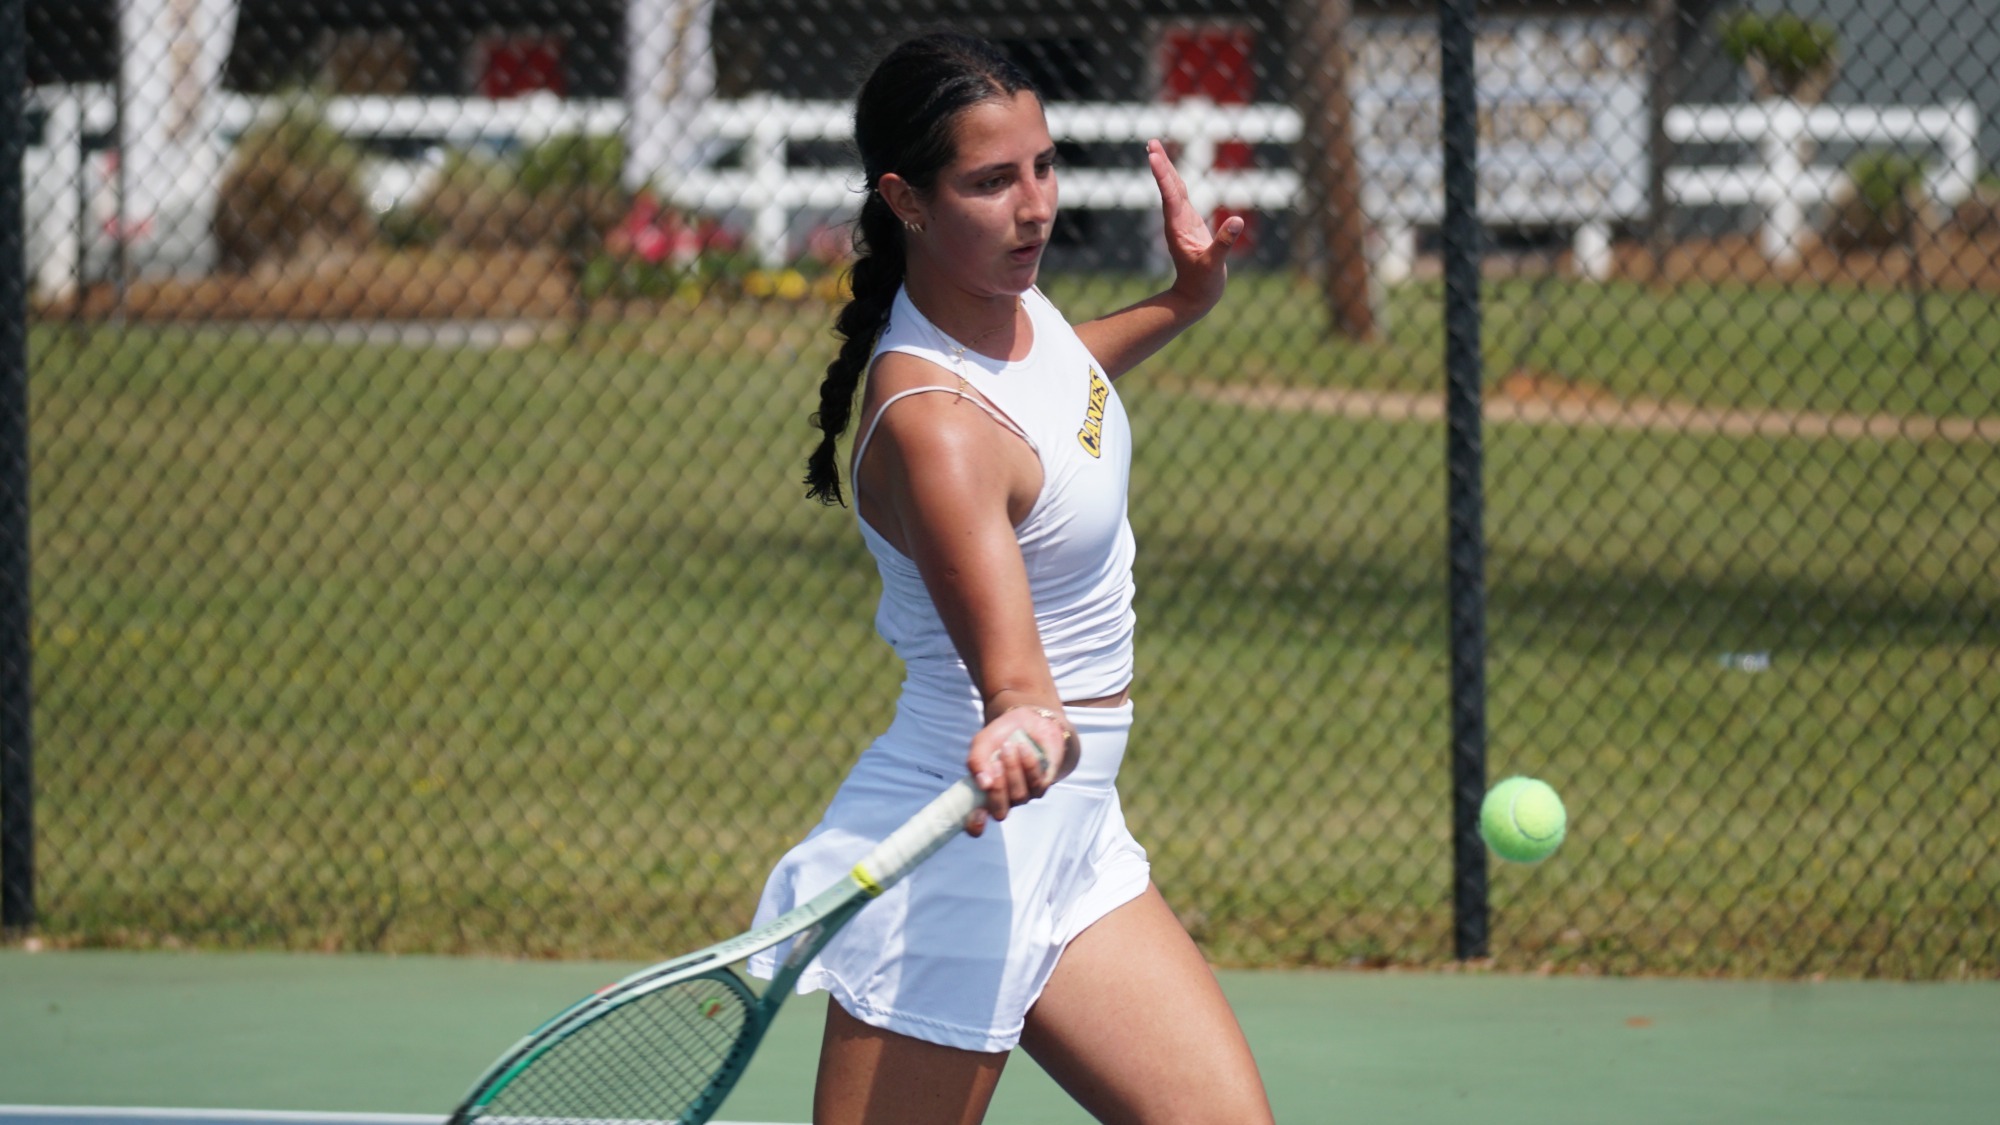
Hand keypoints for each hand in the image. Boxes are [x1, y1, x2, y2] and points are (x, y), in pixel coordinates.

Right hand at [961, 710, 1066, 835]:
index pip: (975, 823)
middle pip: (999, 812)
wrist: (1029, 722)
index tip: (976, 815)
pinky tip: (1024, 748)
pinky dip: (1029, 764)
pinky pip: (1036, 783)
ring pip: (1018, 795)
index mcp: (982, 793)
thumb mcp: (982, 743)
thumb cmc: (1000, 737)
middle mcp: (1002, 799)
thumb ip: (976, 761)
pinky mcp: (1042, 786)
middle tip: (996, 764)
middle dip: (998, 789)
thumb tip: (983, 783)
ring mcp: (1023, 794)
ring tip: (1008, 747)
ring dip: (1013, 770)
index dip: (975, 825)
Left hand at [1147, 138, 1244, 316]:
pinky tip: (1171, 172)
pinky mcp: (1189, 224)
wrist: (1195, 297)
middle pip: (1168, 187)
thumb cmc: (1204, 284)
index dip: (1163, 175)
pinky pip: (1181, 197)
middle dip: (1160, 164)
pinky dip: (1175, 181)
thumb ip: (1224, 244)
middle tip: (1151, 142)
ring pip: (1173, 189)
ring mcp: (1182, 222)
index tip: (1153, 156)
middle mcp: (1176, 221)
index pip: (1170, 195)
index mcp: (1178, 228)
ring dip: (1166, 169)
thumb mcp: (1215, 265)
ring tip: (1155, 149)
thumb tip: (1237, 221)